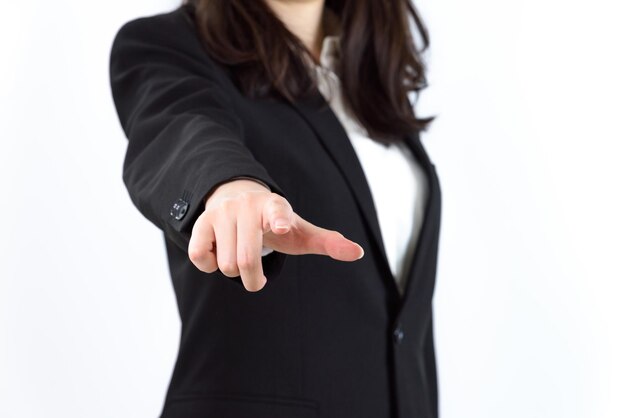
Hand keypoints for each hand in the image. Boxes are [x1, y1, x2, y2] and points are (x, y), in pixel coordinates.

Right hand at [188, 179, 363, 291]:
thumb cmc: (275, 222)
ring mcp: (222, 213)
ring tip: (239, 259)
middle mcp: (246, 207)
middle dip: (252, 280)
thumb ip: (328, 242)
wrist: (238, 197)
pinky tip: (218, 254)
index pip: (277, 211)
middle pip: (244, 259)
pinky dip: (209, 265)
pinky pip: (200, 256)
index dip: (279, 220)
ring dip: (234, 273)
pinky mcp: (201, 223)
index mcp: (275, 207)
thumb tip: (358, 253)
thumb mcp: (301, 232)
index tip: (282, 227)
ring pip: (225, 264)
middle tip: (256, 280)